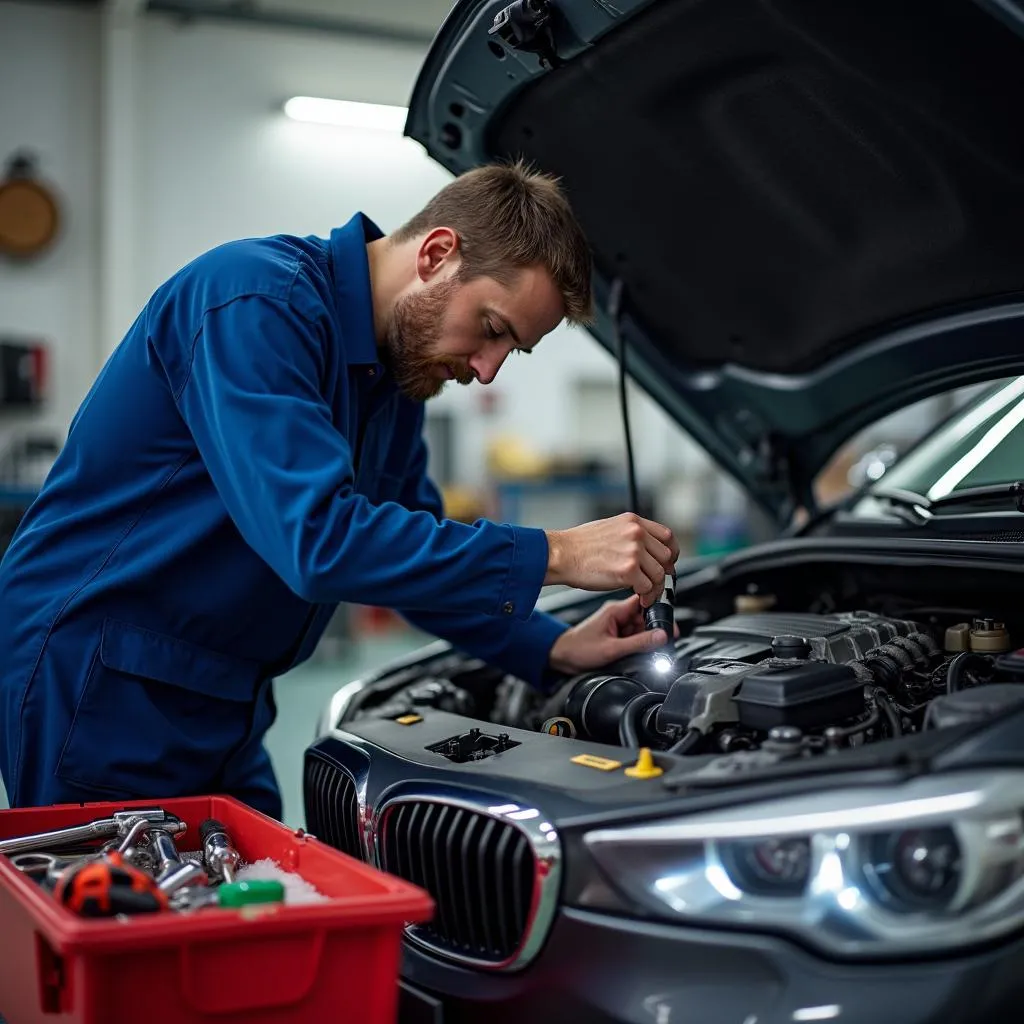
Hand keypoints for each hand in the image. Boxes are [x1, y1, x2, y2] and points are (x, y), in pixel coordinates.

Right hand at [544, 512, 678, 606]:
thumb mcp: (609, 528)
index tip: (667, 563)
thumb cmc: (578, 545)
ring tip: (646, 594)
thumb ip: (630, 535)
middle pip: (666, 557)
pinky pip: (647, 587)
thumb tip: (646, 550)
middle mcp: (636, 534)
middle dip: (664, 573)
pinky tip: (639, 597)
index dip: (671, 553)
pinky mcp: (628, 571)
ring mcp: (633, 552)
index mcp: (633, 522)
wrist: (560, 554)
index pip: (667, 536)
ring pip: (659, 574)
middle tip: (656, 583)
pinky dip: (645, 595)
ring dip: (654, 587)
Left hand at [548, 595, 678, 674]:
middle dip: (653, 630)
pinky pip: (634, 637)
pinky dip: (638, 644)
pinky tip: (634, 652)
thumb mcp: (612, 648)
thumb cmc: (579, 649)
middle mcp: (617, 615)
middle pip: (645, 617)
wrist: (562, 658)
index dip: (658, 610)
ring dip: (645, 639)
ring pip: (641, 628)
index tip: (668, 623)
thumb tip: (661, 636)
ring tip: (642, 650)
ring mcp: (617, 625)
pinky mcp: (616, 635)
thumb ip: (639, 643)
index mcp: (616, 610)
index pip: (644, 602)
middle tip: (659, 643)